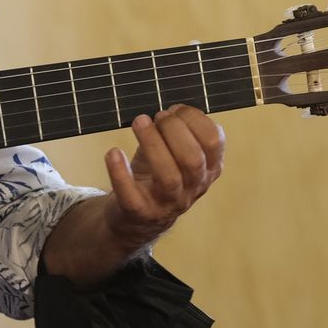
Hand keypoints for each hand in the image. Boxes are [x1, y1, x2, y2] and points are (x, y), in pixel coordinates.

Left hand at [100, 104, 224, 251]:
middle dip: (174, 130)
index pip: (213, 143)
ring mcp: (167, 203)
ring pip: (168, 177)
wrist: (136, 218)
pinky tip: (113, 152)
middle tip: (156, 117)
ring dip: (152, 145)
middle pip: (193, 160)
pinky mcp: (139, 212)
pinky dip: (120, 173)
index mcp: (206, 169)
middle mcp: (192, 188)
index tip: (174, 109)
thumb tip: (172, 111)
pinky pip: (131, 196)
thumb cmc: (158, 175)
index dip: (195, 119)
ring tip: (139, 122)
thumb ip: (177, 132)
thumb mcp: (174, 152)